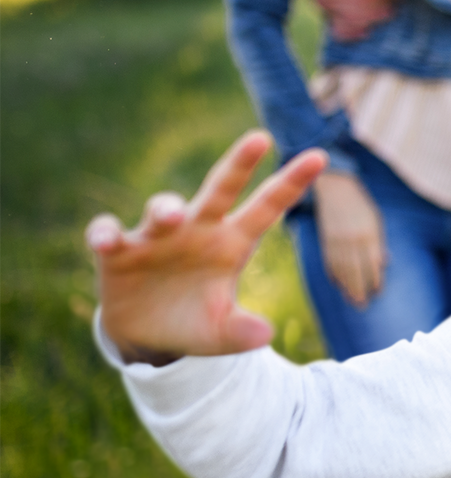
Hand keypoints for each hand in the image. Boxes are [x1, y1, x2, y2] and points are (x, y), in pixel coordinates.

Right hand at [86, 131, 325, 364]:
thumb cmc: (195, 323)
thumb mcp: (221, 334)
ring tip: (172, 215)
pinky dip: (103, 233)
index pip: (266, 208)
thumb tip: (265, 337)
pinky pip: (108, 231)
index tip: (320, 157)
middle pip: (221, 190)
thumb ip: (241, 333)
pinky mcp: (117, 251)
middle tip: (260, 139)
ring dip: (166, 207)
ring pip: (163, 207)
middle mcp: (198, 230)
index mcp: (232, 244)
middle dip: (240, 164)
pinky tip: (105, 241)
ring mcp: (157, 237)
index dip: (292, 184)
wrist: (148, 335)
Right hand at [313, 171, 385, 307]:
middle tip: (363, 306)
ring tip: (352, 301)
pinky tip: (339, 285)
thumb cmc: (360, 205)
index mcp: (369, 233)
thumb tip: (385, 263)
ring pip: (342, 270)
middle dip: (360, 289)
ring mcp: (337, 240)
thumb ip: (378, 242)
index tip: (378, 292)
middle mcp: (353, 239)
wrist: (334, 187)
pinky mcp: (325, 240)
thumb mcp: (375, 219)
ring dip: (347, 287)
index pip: (373, 263)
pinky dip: (334, 275)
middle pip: (356, 271)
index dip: (375, 280)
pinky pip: (329, 262)